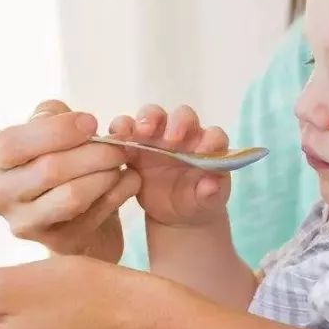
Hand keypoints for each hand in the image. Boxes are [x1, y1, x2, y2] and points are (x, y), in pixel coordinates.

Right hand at [0, 100, 140, 262]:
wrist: (74, 209)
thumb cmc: (60, 160)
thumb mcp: (51, 129)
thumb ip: (56, 115)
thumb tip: (82, 123)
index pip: (16, 143)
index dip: (59, 130)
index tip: (92, 123)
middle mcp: (0, 194)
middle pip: (50, 170)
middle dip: (94, 152)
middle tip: (120, 145)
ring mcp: (25, 224)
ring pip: (73, 196)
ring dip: (107, 174)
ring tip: (122, 163)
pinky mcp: (56, 243)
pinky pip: (95, 215)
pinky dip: (119, 193)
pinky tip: (129, 180)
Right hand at [108, 104, 230, 227]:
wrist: (174, 213)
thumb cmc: (195, 201)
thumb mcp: (205, 203)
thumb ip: (210, 194)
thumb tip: (210, 187)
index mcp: (208, 147)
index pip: (214, 135)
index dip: (210, 140)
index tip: (204, 152)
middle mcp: (184, 134)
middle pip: (182, 116)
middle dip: (177, 123)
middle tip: (171, 140)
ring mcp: (158, 137)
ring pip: (153, 115)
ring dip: (147, 119)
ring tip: (140, 132)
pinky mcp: (135, 144)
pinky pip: (125, 129)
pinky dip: (120, 130)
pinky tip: (115, 140)